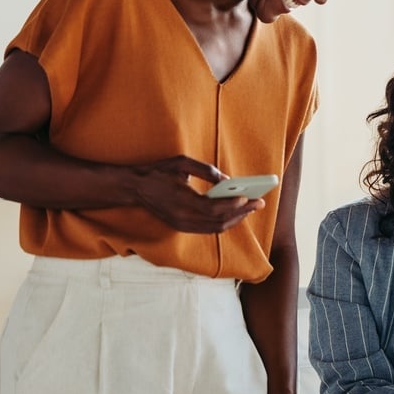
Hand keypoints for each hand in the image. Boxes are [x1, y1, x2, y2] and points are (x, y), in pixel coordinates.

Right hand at [132, 155, 263, 232]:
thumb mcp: (181, 163)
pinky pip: (208, 229)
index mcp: (182, 202)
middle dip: (241, 213)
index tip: (250, 198)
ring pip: (215, 229)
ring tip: (250, 208)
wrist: (135, 187)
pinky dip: (224, 223)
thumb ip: (206, 171)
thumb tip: (227, 181)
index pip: (214, 209)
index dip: (234, 205)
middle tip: (259, 203)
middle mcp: (183, 218)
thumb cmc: (159, 172)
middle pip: (219, 222)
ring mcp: (182, 225)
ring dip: (235, 220)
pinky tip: (234, 213)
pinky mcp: (182, 227)